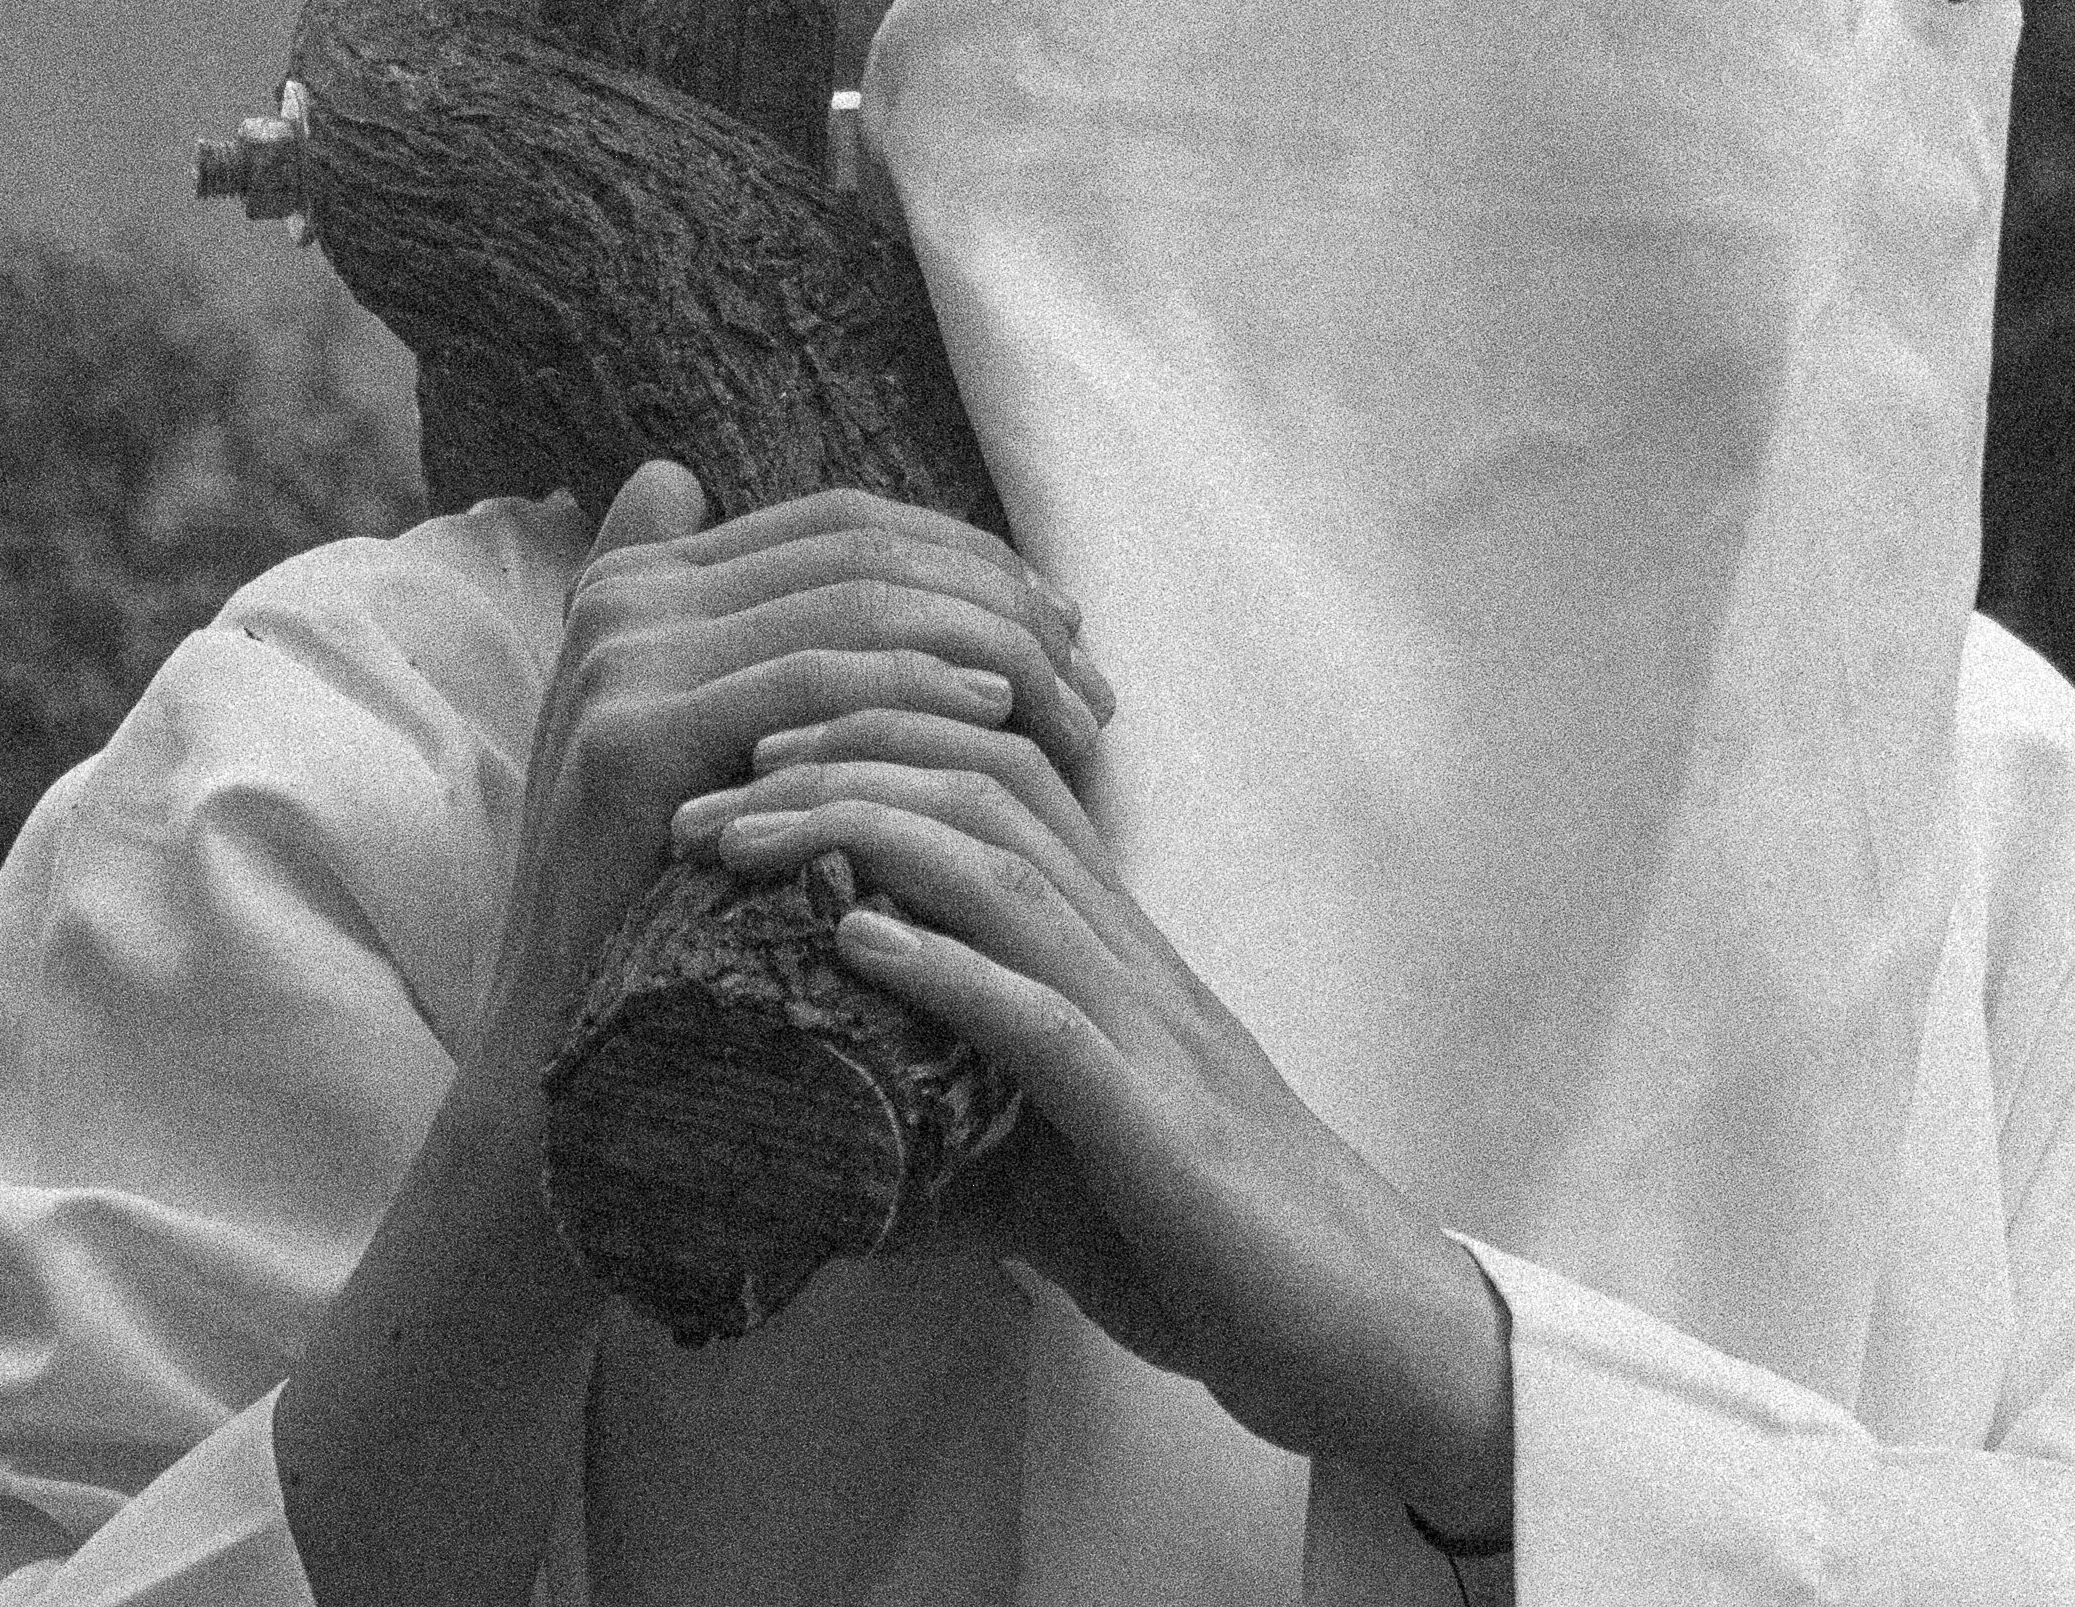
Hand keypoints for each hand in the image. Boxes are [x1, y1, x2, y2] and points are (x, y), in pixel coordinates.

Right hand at [467, 464, 1115, 1119]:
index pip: (844, 524)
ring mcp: (618, 659)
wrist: (574, 1049)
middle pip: (859, 553)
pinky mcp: (630, 735)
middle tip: (1087, 667)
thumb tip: (933, 587)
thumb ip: (777, 648)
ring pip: (851, 603)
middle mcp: (622, 598)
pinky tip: (993, 720)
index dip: (968, 558)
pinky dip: (916, 688)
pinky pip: (807, 682)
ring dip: (985, 646)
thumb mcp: (729, 756)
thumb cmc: (686, 909)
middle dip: (995, 602)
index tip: (1064, 621)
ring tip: (1069, 706)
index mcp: (647, 581)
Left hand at [670, 722, 1511, 1541]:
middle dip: (838, 763)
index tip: (754, 757)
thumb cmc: (1212, 1251)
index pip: (997, 780)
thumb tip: (821, 1192)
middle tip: (709, 788)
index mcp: (1112, 953)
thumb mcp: (1059, 1187)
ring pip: (1006, 875)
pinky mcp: (1161, 1130)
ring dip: (862, 834)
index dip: (876, 740)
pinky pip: (1044, 1021)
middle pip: (985, 790)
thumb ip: (955, 1160)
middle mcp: (1130, 961)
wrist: (1365, 1334)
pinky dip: (947, 969)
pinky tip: (861, 941)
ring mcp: (1150, 1035)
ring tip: (749, 834)